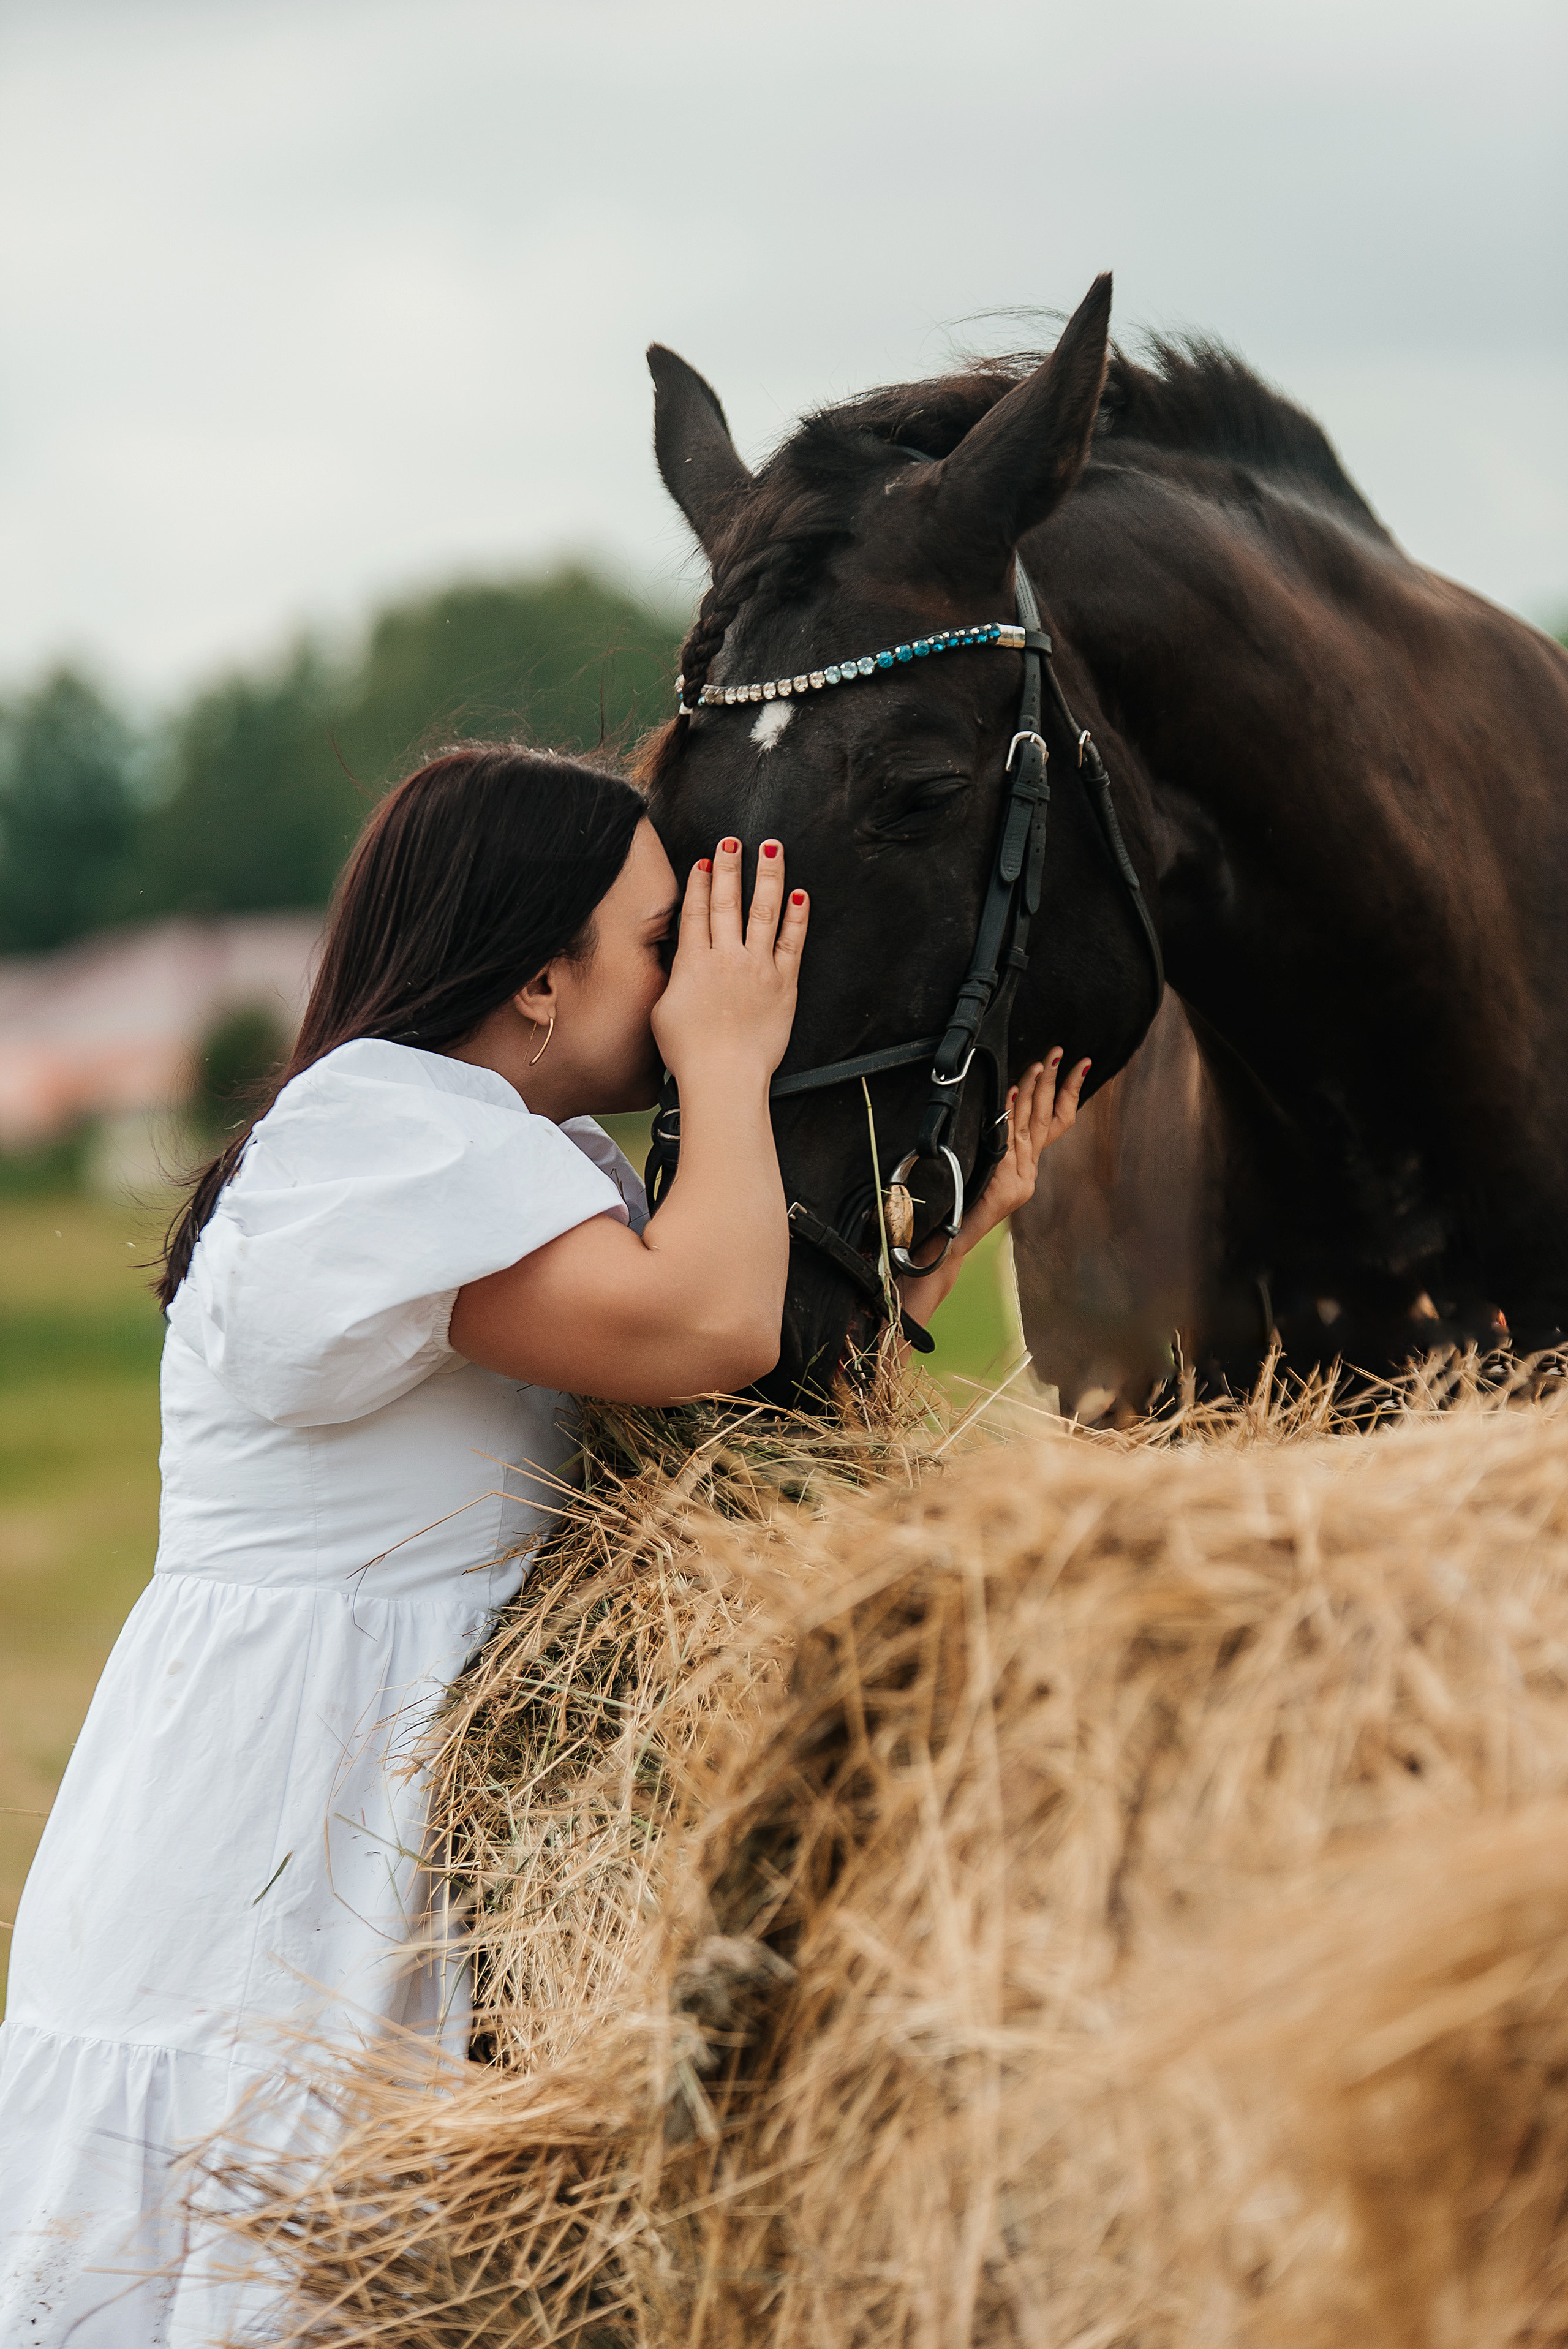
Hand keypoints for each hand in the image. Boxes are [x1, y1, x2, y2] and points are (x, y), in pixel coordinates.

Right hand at [651, 835, 808, 1086]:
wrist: (723, 1076)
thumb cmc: (688, 1052)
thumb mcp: (662, 1010)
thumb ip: (674, 978)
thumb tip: (679, 962)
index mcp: (693, 963)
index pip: (697, 912)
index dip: (700, 883)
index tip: (705, 860)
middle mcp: (726, 958)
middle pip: (727, 902)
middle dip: (729, 867)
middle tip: (732, 841)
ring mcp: (758, 968)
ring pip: (764, 911)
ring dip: (768, 876)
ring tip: (771, 848)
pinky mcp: (784, 984)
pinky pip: (793, 943)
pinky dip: (798, 917)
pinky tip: (801, 895)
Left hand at [963, 1050, 1089, 1244]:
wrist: (953, 1241)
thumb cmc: (963, 1204)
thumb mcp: (987, 1171)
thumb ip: (999, 1145)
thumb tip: (1002, 1105)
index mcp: (1028, 1167)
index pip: (1058, 1122)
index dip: (1070, 1093)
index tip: (1080, 1065)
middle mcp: (1028, 1172)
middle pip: (1047, 1119)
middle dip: (1055, 1083)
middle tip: (1060, 1052)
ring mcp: (1019, 1179)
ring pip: (1029, 1126)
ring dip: (1033, 1092)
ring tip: (1040, 1064)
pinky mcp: (1004, 1185)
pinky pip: (1006, 1142)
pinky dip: (1008, 1116)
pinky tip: (1009, 1094)